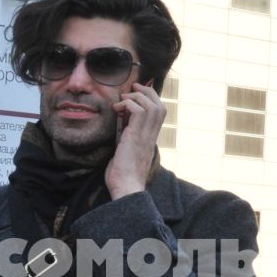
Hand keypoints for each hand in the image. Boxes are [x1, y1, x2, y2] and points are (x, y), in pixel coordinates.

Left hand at [104, 84, 165, 198]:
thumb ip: (128, 141)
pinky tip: (117, 109)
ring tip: (122, 100)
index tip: (137, 94)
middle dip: (147, 92)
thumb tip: (121, 131)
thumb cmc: (124, 176)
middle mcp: (151, 136)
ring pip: (151, 105)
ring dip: (136, 97)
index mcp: (150, 139)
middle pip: (160, 106)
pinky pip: (138, 111)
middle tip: (132, 88)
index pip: (160, 113)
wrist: (126, 188)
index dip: (151, 99)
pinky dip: (128, 104)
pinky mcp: (135, 137)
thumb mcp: (127, 154)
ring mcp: (145, 136)